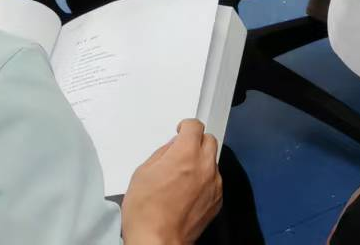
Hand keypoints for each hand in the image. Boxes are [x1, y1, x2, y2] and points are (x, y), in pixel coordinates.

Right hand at [121, 120, 221, 244]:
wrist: (157, 240)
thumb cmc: (146, 212)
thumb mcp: (142, 173)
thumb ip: (162, 153)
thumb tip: (172, 147)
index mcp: (185, 154)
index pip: (195, 126)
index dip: (187, 126)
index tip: (182, 130)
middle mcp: (204, 165)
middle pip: (209, 140)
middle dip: (196, 142)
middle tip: (183, 151)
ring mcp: (214, 183)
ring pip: (212, 162)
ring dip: (201, 163)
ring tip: (183, 177)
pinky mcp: (217, 199)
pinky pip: (215, 181)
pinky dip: (205, 181)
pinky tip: (189, 192)